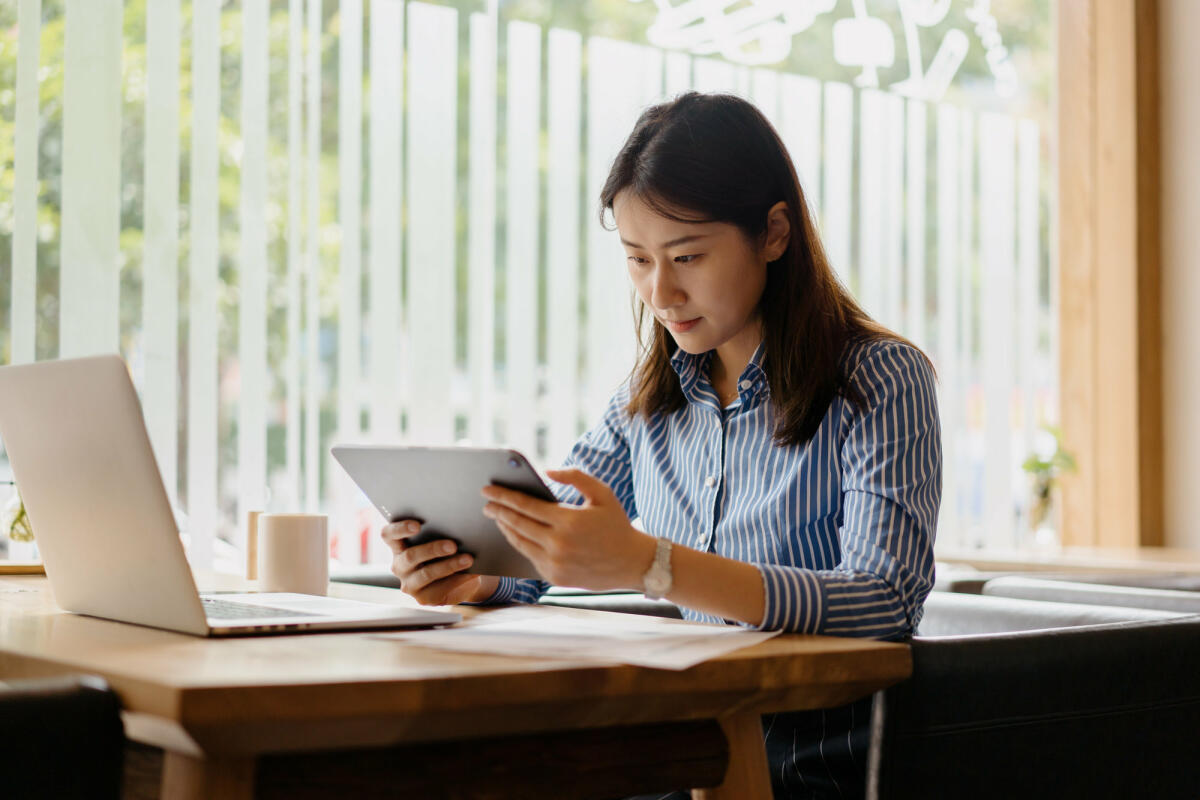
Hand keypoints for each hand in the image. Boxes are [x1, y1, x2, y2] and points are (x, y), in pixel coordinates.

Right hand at [380, 520, 493, 604]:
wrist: (460, 578)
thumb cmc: (448, 551)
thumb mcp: (441, 539)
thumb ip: (441, 532)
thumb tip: (457, 526)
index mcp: (398, 546)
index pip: (389, 535)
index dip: (400, 528)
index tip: (417, 525)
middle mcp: (400, 565)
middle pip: (410, 556)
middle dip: (432, 549)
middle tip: (452, 545)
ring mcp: (409, 583)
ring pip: (426, 574)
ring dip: (449, 565)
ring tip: (467, 559)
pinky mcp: (423, 598)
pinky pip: (440, 589)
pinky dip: (457, 580)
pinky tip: (470, 574)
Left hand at [481, 468, 654, 590]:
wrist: (633, 563)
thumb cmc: (617, 524)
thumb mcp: (602, 493)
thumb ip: (575, 476)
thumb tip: (547, 472)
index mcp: (568, 521)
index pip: (525, 505)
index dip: (503, 496)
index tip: (487, 490)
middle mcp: (558, 544)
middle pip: (517, 524)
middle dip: (498, 512)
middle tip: (486, 503)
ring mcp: (555, 563)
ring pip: (519, 543)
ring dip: (505, 528)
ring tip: (498, 517)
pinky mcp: (554, 577)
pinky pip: (530, 558)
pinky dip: (520, 544)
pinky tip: (515, 534)